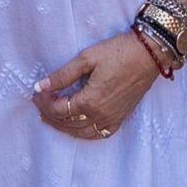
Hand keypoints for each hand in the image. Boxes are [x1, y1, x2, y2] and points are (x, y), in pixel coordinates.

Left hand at [32, 31, 160, 139]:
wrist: (150, 53)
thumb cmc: (119, 52)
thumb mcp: (87, 58)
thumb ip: (62, 75)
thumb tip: (40, 86)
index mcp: (90, 101)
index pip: (58, 110)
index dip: (44, 102)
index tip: (36, 92)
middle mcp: (100, 115)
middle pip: (67, 123)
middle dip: (49, 115)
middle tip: (39, 103)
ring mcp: (112, 119)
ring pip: (81, 133)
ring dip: (64, 127)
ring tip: (51, 117)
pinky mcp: (121, 117)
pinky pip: (99, 134)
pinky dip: (84, 134)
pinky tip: (77, 127)